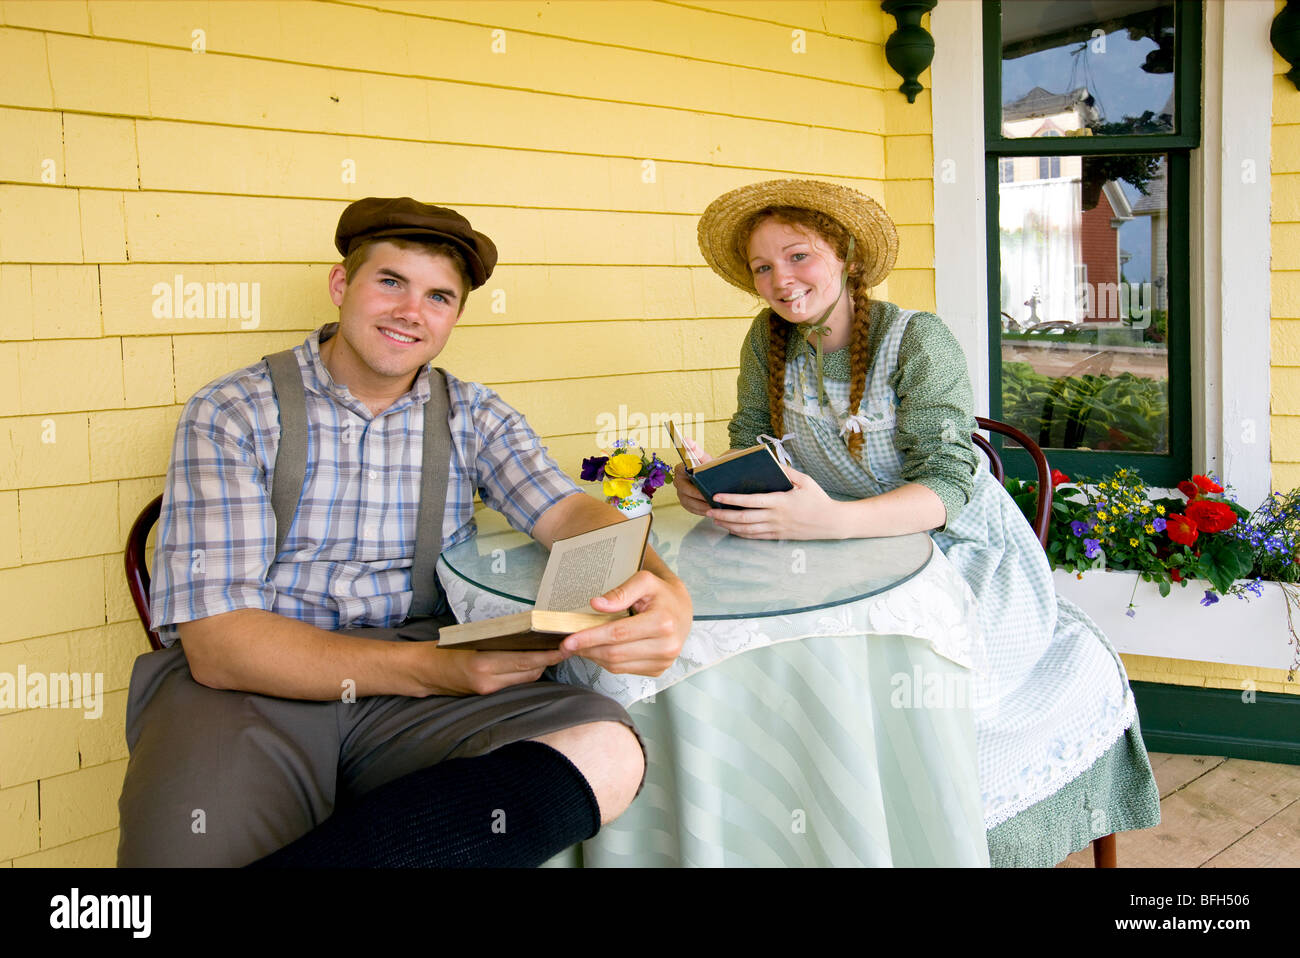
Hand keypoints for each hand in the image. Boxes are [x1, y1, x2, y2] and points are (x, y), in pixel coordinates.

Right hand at [422, 645, 571, 696]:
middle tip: (564, 647)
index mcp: (484, 663)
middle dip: (548, 660)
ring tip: (550, 652)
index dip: (548, 655)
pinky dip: (524, 673)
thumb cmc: (446, 648)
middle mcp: (488, 680)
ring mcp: (488, 690)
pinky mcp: (487, 694)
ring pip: (525, 679)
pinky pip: (514, 683)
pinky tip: (529, 662)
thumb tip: (528, 633)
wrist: (424, 670)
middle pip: (529, 672)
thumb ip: (499, 639)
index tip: (564, 647)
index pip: (525, 660)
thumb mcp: (472, 638)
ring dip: (537, 666)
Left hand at [559, 569, 692, 675]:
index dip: (590, 637)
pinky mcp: (658, 670)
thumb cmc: (660, 594)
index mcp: (663, 622)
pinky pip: (624, 670)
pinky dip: (607, 661)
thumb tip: (596, 604)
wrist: (682, 610)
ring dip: (594, 657)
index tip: (568, 640)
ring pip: (617, 665)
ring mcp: (663, 661)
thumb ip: (620, 592)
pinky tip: (599, 650)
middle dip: (587, 649)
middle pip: (615, 653)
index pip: (618, 633)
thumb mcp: (644, 581)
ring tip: (581, 646)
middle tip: (567, 644)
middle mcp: (666, 646)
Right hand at [672, 438, 713, 515]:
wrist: (712, 479)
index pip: (681, 472)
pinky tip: (711, 511)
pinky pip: (691, 509)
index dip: (691, 479)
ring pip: (688, 502)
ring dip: (700, 506)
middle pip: (685, 490)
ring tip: (713, 507)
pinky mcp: (685, 503)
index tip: (701, 483)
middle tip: (710, 499)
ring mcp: (680, 493)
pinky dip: (700, 511)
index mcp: (680, 469)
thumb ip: (696, 450)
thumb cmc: (708, 468)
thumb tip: (686, 439)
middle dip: (698, 495)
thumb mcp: (705, 460)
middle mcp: (677, 481)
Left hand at [706, 466, 844, 539]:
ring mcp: (776, 528)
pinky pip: (754, 537)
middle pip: (743, 518)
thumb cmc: (818, 498)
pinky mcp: (778, 536)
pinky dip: (740, 533)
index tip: (716, 496)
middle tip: (708, 511)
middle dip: (723, 515)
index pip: (750, 501)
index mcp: (780, 501)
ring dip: (728, 525)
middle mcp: (775, 517)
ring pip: (746, 530)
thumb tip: (769, 462)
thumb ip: (786, 471)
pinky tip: (731, 528)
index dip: (731, 499)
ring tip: (715, 519)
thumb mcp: (805, 480)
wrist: (831, 522)